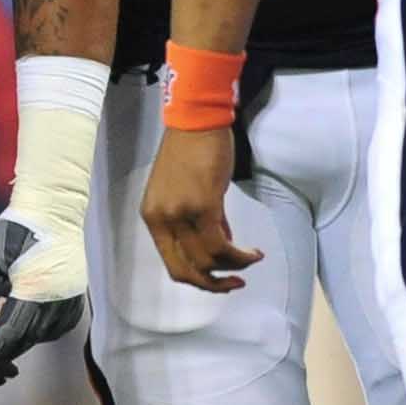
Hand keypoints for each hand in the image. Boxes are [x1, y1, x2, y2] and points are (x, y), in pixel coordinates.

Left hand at [0, 210, 82, 372]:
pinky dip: (37, 331)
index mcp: (33, 289)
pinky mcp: (76, 301)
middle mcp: (56, 300)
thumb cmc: (16, 230)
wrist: (54, 213)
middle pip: (26, 340)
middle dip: (3, 351)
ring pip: (41, 336)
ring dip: (19, 340)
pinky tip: (22, 322)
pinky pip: (56, 328)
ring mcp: (70, 302)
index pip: (10, 334)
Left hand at [140, 124, 260, 294]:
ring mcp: (180, 213)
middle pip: (187, 270)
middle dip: (214, 284)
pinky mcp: (203, 205)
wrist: (197, 120)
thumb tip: (223, 242)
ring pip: (207, 261)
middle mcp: (162, 219)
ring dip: (234, 267)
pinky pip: (221, 245)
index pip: (171, 263)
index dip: (198, 279)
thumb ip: (201, 220)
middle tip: (237, 282)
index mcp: (152, 217)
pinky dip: (239, 256)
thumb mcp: (188, 191)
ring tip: (252, 258)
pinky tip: (253, 252)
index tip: (221, 279)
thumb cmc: (193, 151)